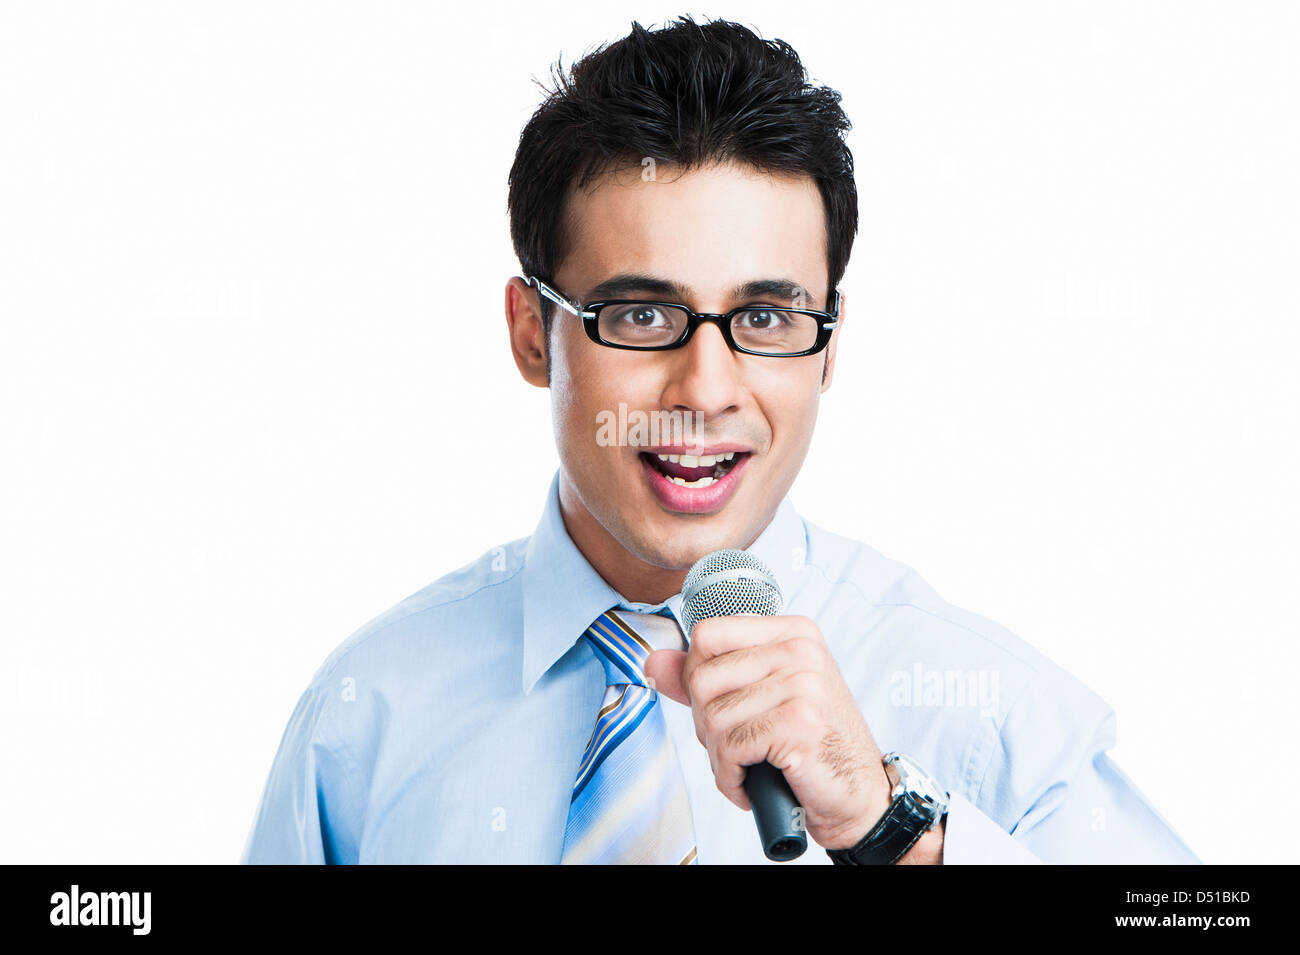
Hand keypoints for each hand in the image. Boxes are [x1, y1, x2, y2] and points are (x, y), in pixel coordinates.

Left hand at [644, 614, 942, 861]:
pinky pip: (730, 747)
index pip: (708, 633)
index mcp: (792, 632)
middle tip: (735, 748)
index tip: (719, 707)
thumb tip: (654, 661)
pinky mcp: (798, 723)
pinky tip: (751, 784)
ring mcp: (802, 684)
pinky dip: (730, 777)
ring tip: (747, 767)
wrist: (859, 796)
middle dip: (705, 725)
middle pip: (702, 677)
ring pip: (711, 716)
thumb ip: (705, 678)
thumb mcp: (760, 699)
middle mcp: (800, 650)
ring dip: (719, 757)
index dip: (696, 677)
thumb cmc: (812, 747)